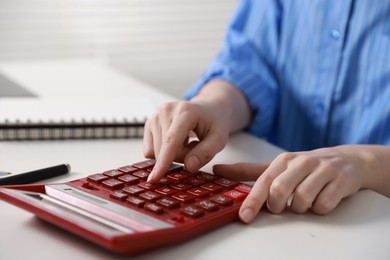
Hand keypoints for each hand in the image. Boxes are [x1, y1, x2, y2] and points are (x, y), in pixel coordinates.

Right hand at [143, 80, 250, 181]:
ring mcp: (156, 115)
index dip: (163, 161)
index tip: (155, 178)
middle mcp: (167, 110)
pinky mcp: (149, 123)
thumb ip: (206, 153)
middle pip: (165, 150)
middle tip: (195, 146)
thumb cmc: (214, 123)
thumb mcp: (219, 139)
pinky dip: (163, 152)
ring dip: (173, 155)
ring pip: (156, 152)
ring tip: (187, 142)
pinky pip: (150, 151)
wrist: (209, 110)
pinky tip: (176, 142)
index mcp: (185, 111)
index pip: (171, 140)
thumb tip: (189, 167)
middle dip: (180, 157)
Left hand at [213, 145, 385, 222]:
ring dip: (300, 209)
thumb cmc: (306, 166)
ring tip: (303, 201)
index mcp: (283, 160)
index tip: (244, 217)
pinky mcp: (340, 181)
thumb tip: (217, 170)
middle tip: (281, 206)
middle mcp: (301, 162)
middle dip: (278, 206)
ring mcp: (322, 170)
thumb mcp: (277, 166)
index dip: (252, 201)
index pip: (263, 182)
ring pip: (302, 201)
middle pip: (280, 191)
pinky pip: (324, 205)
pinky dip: (319, 209)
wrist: (347, 159)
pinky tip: (321, 199)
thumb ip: (247, 171)